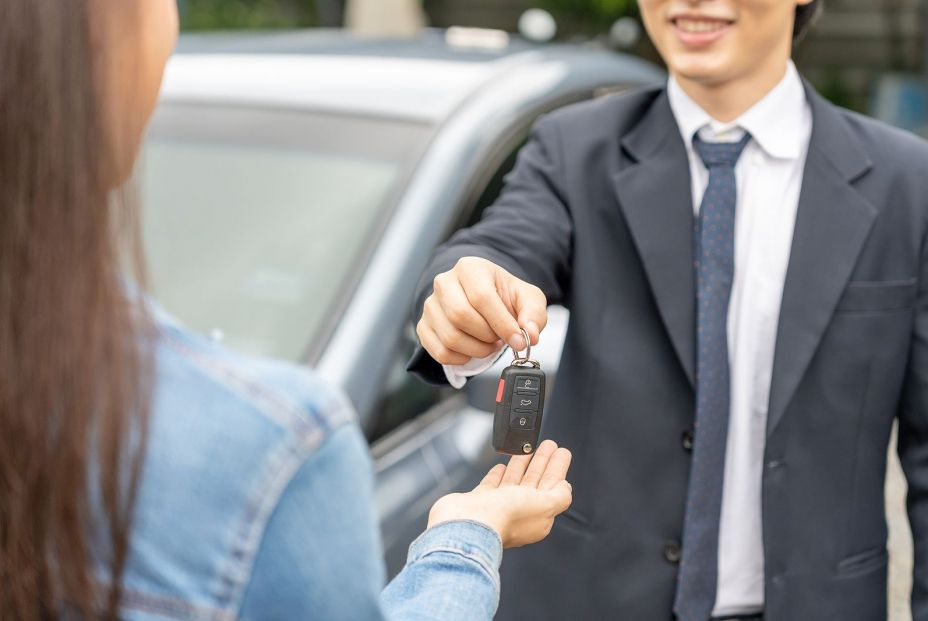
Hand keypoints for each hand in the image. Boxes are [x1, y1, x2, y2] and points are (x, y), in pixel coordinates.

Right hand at [417, 257, 547, 364]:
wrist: (483, 300)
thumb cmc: (503, 297)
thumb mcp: (527, 298)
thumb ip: (533, 314)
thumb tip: (530, 334)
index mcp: (470, 268)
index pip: (481, 297)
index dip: (502, 323)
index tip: (518, 340)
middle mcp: (445, 282)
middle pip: (461, 316)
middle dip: (487, 336)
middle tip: (499, 339)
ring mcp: (431, 305)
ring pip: (450, 337)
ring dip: (476, 349)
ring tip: (488, 343)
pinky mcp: (424, 326)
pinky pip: (439, 351)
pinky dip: (461, 358)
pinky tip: (472, 350)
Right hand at [427, 440, 572, 547]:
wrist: (467, 522)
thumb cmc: (505, 515)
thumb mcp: (544, 505)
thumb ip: (559, 496)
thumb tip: (566, 487)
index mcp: (537, 517)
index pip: (552, 488)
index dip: (557, 469)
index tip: (562, 451)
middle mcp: (518, 514)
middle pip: (535, 482)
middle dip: (543, 463)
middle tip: (549, 444)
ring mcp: (498, 508)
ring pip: (514, 482)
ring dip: (522, 465)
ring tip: (528, 448)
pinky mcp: (479, 502)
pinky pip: (492, 486)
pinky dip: (498, 475)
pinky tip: (501, 466)